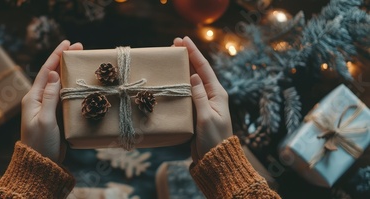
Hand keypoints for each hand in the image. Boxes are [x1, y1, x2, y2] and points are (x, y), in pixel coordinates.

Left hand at [21, 40, 82, 161]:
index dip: (56, 56)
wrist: (40, 163)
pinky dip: (70, 85)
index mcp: (33, 98)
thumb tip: (52, 74)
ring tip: (80, 60)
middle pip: (52, 74)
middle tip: (79, 47)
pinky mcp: (54, 115)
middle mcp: (38, 99)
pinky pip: (62, 95)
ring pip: (58, 84)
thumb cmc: (40, 143)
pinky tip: (79, 82)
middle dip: (64, 60)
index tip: (67, 43)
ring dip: (68, 71)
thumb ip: (49, 97)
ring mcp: (46, 107)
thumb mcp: (45, 120)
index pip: (45, 71)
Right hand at [173, 37, 232, 159]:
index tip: (183, 40)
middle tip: (174, 43)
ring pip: (192, 80)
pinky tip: (172, 79)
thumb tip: (193, 76)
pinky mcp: (197, 110)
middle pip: (198, 71)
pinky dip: (180, 83)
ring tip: (172, 57)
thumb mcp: (206, 117)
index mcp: (217, 94)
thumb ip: (199, 96)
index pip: (203, 69)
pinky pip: (188, 92)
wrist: (215, 158)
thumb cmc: (213, 139)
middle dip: (188, 56)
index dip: (194, 53)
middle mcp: (212, 95)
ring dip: (183, 68)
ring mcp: (205, 102)